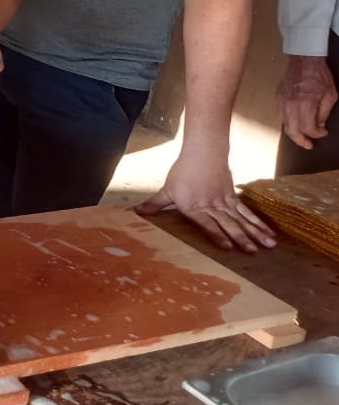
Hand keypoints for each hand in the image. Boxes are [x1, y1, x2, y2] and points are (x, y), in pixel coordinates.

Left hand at [135, 147, 275, 252]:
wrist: (203, 153)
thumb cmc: (183, 172)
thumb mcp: (167, 190)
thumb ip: (154, 204)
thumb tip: (135, 212)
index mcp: (194, 207)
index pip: (207, 223)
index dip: (216, 235)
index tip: (227, 247)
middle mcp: (212, 206)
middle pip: (228, 223)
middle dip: (240, 238)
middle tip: (251, 251)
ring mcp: (225, 202)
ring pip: (241, 219)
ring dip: (254, 233)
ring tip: (267, 246)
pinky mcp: (233, 198)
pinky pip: (247, 213)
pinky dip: (258, 223)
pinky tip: (268, 233)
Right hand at [276, 55, 337, 149]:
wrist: (303, 60)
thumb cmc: (318, 75)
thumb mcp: (330, 95)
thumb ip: (324, 113)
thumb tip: (319, 126)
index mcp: (305, 104)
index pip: (308, 128)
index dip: (316, 134)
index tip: (323, 133)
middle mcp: (291, 105)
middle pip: (292, 131)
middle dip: (301, 140)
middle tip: (308, 145)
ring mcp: (282, 102)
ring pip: (285, 125)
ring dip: (294, 133)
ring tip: (302, 136)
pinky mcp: (278, 98)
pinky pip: (281, 116)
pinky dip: (288, 122)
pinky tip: (295, 123)